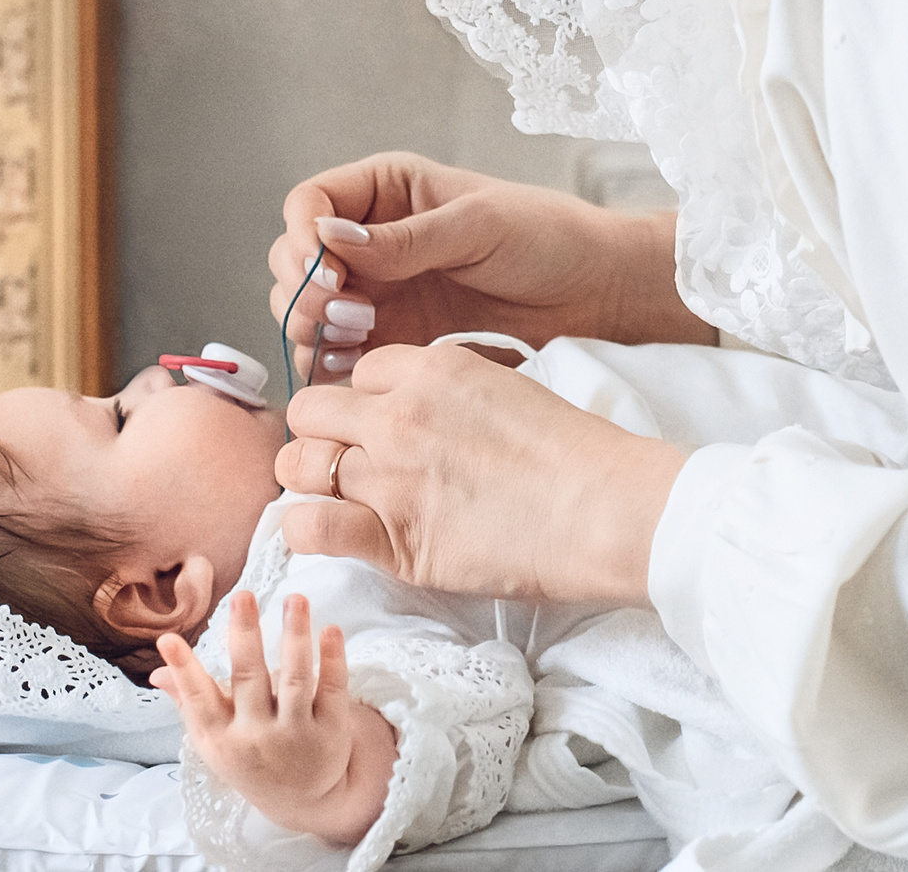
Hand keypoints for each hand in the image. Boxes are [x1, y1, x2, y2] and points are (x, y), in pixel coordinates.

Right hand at [150, 592, 397, 847]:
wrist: (304, 801)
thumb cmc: (249, 758)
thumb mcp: (214, 740)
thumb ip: (189, 702)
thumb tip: (156, 670)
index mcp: (222, 737)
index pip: (199, 700)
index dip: (184, 670)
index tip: (169, 639)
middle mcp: (258, 736)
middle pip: (250, 680)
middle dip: (246, 637)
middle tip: (243, 596)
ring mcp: (297, 734)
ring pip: (295, 680)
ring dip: (295, 637)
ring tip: (296, 599)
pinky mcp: (332, 730)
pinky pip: (332, 690)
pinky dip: (332, 660)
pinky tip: (330, 629)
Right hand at [269, 152, 702, 378]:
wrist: (594, 292)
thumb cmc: (546, 237)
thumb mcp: (477, 226)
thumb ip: (404, 238)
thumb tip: (329, 237)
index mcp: (385, 191)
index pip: (310, 204)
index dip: (303, 238)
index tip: (327, 273)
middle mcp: (370, 238)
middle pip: (295, 261)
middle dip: (304, 289)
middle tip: (346, 314)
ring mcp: (377, 290)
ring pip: (308, 310)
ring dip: (314, 328)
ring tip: (357, 339)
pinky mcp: (392, 336)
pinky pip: (340, 351)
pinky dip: (334, 362)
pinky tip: (355, 369)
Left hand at [276, 344, 685, 604]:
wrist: (608, 510)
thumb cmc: (578, 457)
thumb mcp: (507, 389)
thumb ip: (450, 394)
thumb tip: (424, 414)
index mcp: (431, 368)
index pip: (358, 372)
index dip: (363, 402)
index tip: (377, 427)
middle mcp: (398, 414)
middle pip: (311, 408)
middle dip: (322, 433)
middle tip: (345, 461)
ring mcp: (390, 476)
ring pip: (298, 464)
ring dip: (308, 480)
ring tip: (332, 497)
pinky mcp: (395, 539)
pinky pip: (309, 524)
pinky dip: (306, 529)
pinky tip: (327, 534)